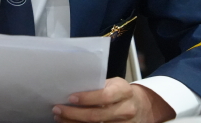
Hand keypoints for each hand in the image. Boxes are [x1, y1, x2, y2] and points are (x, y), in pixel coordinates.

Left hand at [53, 78, 174, 122]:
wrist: (142, 106)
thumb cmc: (122, 92)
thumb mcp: (114, 84)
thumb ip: (98, 86)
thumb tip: (72, 87)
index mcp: (123, 91)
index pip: (104, 96)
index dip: (86, 98)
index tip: (70, 98)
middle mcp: (125, 109)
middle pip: (97, 116)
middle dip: (73, 113)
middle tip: (57, 108)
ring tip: (60, 117)